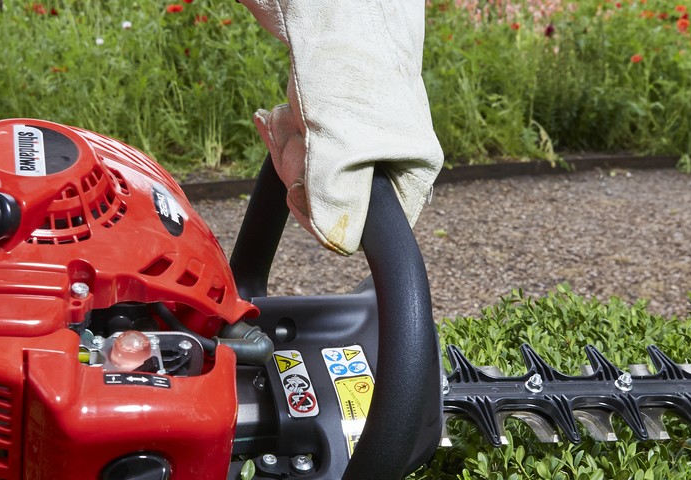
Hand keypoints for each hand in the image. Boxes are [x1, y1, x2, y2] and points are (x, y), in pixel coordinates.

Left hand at [244, 0, 443, 254]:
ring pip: (309, 171)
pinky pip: (298, 141)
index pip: (366, 230)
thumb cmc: (350, 66)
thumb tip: (337, 244)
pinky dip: (283, 128)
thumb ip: (336, 205)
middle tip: (304, 137)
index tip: (305, 189)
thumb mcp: (341, 149)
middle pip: (331, 199)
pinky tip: (280, 112)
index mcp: (411, 169)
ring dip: (289, 145)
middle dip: (302, 170)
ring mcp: (356, 133)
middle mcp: (386, 154)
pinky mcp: (328, 113)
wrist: (330, 2)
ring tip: (295, 113)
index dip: (327, 216)